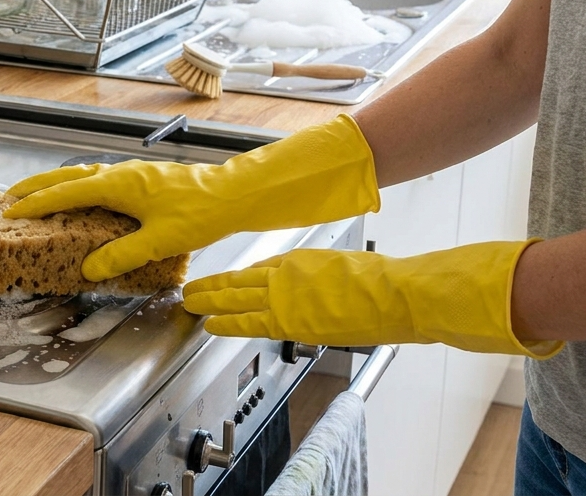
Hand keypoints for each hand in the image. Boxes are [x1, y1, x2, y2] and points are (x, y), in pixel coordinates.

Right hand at [5, 115, 380, 280]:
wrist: (235, 194)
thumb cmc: (201, 212)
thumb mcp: (159, 241)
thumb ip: (122, 254)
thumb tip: (92, 268)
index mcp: (118, 184)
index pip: (66, 192)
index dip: (37, 203)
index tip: (11, 211)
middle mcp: (121, 174)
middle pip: (68, 176)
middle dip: (37, 186)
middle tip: (10, 196)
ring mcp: (132, 175)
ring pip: (83, 176)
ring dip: (57, 186)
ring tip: (38, 198)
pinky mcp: (143, 182)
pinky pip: (99, 182)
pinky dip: (79, 189)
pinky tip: (83, 203)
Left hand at [182, 241, 562, 357]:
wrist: (395, 293)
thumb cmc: (381, 282)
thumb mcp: (345, 267)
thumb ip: (324, 278)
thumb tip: (322, 289)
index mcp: (301, 260)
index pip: (261, 269)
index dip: (240, 278)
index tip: (228, 282)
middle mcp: (286, 275)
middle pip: (239, 280)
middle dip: (213, 285)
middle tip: (192, 288)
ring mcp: (284, 297)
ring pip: (234, 297)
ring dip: (209, 301)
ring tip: (190, 303)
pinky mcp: (288, 320)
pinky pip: (247, 321)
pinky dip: (226, 322)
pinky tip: (211, 324)